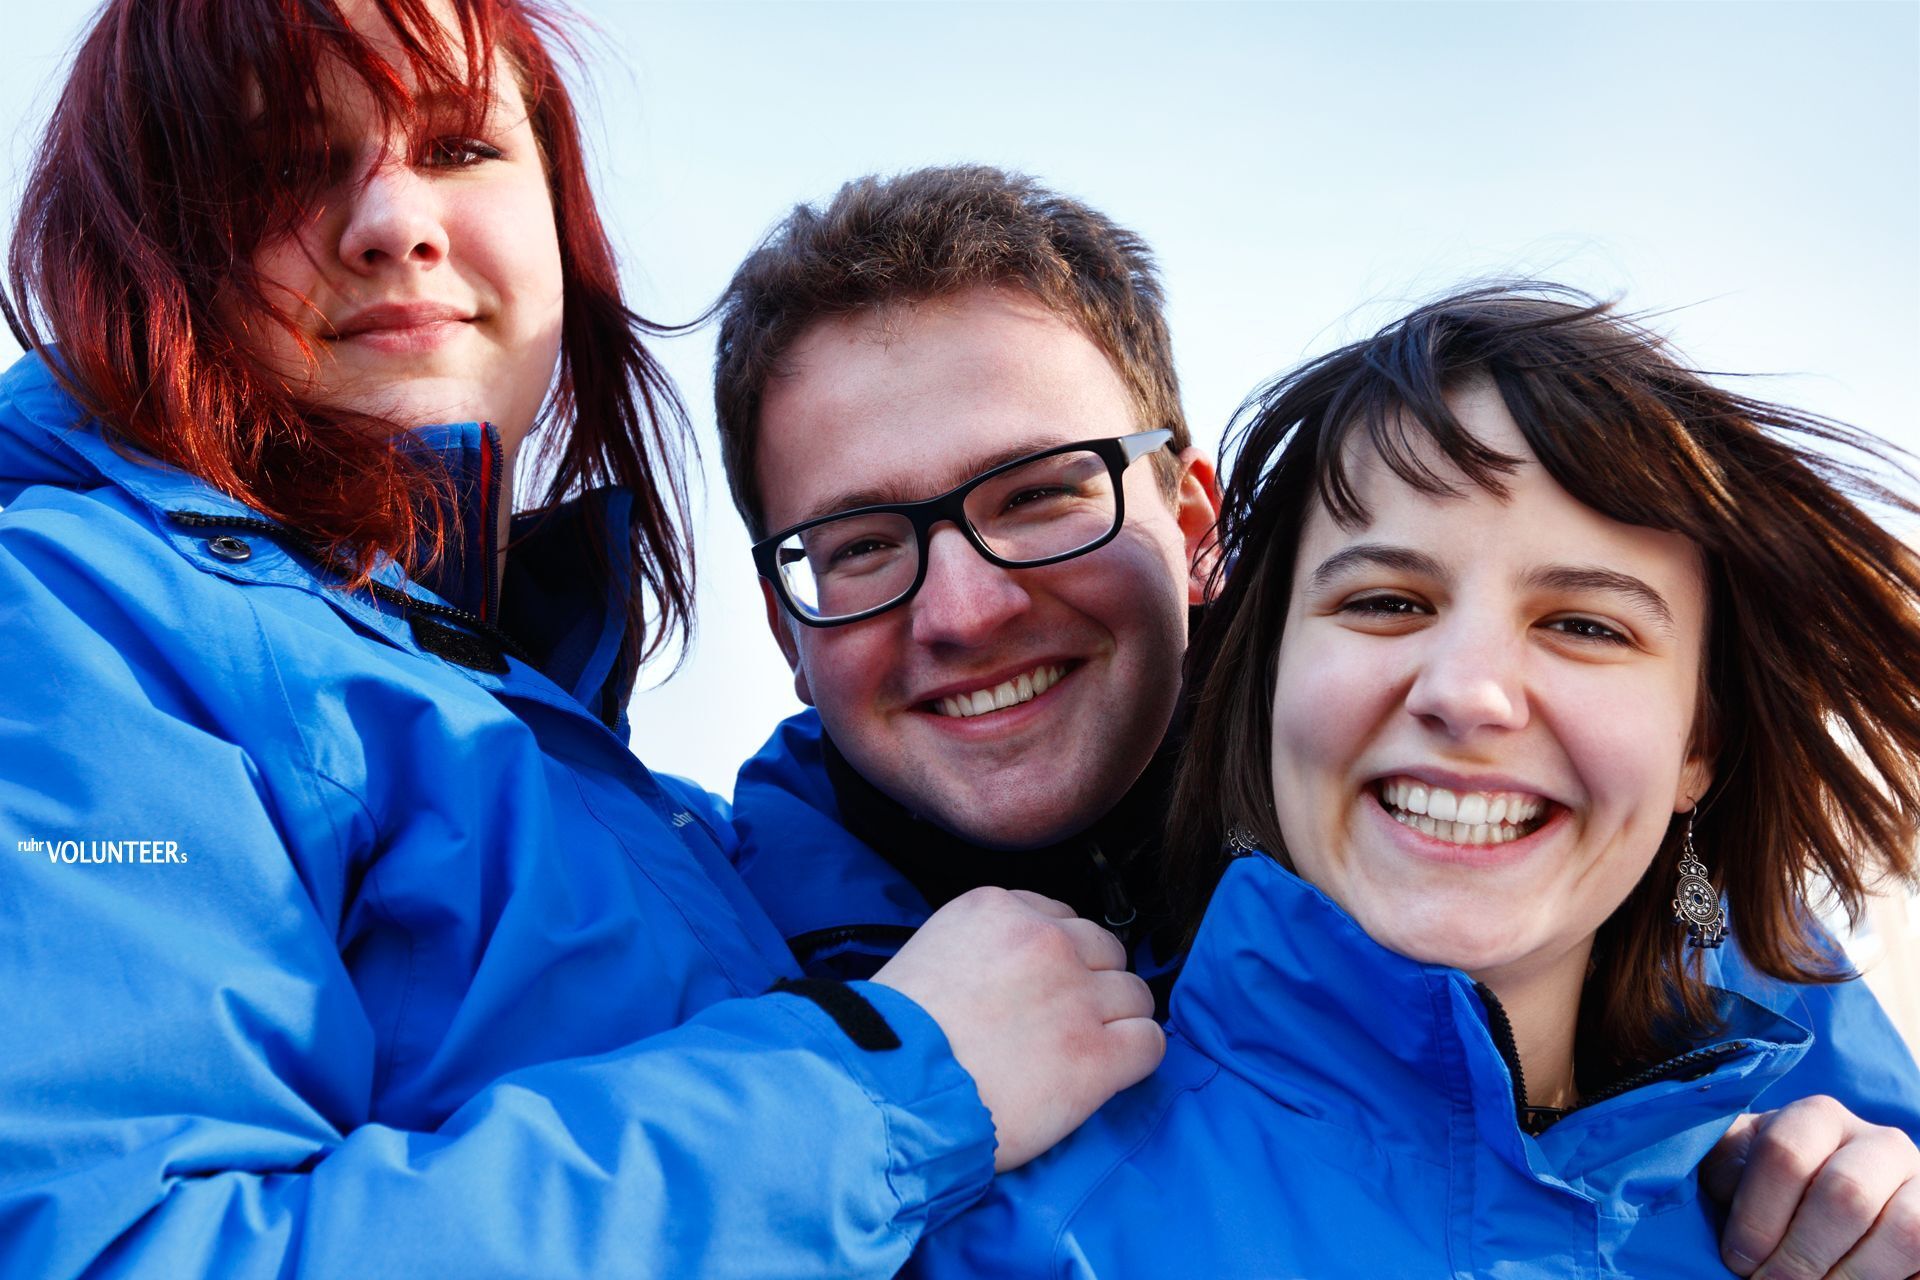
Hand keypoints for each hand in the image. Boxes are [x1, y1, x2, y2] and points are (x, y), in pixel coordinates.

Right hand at [871, 887, 1163, 1171]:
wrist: (885, 1095)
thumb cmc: (889, 1040)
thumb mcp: (931, 954)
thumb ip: (983, 948)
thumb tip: (1015, 976)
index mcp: (997, 908)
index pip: (1060, 918)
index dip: (1055, 960)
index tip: (1037, 992)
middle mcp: (1045, 940)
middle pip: (1105, 950)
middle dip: (1090, 985)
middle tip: (1060, 1026)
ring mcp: (1076, 996)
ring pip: (1135, 993)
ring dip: (1114, 1022)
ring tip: (1078, 1055)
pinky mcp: (1096, 1056)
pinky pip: (1150, 1042)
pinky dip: (1135, 1058)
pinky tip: (1105, 1076)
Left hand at [1701, 1095, 1919, 1278]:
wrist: (1824, 1196)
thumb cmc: (1769, 1185)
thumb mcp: (1738, 1167)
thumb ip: (1726, 1171)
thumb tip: (1725, 1200)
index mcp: (1818, 1117)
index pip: (1785, 1155)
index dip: (1757, 1217)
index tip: (1739, 1259)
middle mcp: (1879, 1142)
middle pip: (1846, 1194)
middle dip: (1802, 1254)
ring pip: (1903, 1229)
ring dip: (1851, 1276)